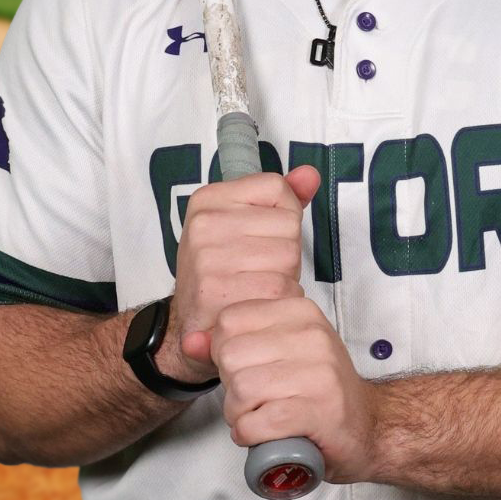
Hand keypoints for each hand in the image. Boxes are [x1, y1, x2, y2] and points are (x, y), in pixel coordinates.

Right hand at [168, 166, 322, 380]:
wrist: (190, 324)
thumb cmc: (225, 270)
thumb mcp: (247, 225)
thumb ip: (283, 199)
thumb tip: (310, 175)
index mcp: (209, 199)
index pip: (277, 189)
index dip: (282, 218)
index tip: (257, 237)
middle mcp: (203, 224)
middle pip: (288, 226)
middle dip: (285, 253)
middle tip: (256, 271)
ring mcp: (207, 257)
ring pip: (288, 257)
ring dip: (284, 278)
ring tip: (255, 287)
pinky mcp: (216, 292)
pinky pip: (279, 289)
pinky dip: (279, 301)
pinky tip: (257, 305)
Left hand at [209, 295, 376, 482]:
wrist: (366, 425)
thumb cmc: (318, 389)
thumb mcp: (278, 352)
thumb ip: (232, 342)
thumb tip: (191, 341)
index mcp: (301, 312)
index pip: (229, 320)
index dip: (227, 352)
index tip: (252, 367)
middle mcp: (312, 336)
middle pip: (229, 356)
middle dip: (232, 386)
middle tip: (259, 398)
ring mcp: (318, 373)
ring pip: (239, 391)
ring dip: (241, 415)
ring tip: (265, 416)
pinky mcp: (317, 411)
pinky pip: (255, 423)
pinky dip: (252, 436)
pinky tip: (269, 433)